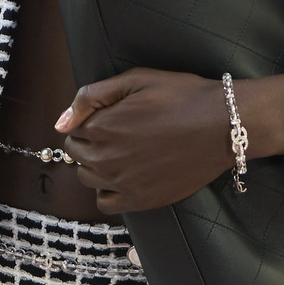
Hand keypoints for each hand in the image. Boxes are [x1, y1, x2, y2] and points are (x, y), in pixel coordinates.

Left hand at [57, 69, 283, 212]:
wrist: (222, 125)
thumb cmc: (182, 96)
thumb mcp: (135, 80)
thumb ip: (91, 97)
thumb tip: (61, 121)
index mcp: (101, 125)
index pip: (72, 128)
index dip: (89, 120)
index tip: (109, 116)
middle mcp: (106, 157)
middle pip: (76, 154)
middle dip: (89, 142)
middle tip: (117, 133)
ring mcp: (122, 182)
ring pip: (88, 178)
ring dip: (96, 166)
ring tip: (122, 153)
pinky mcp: (140, 201)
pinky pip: (105, 203)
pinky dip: (108, 191)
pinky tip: (124, 177)